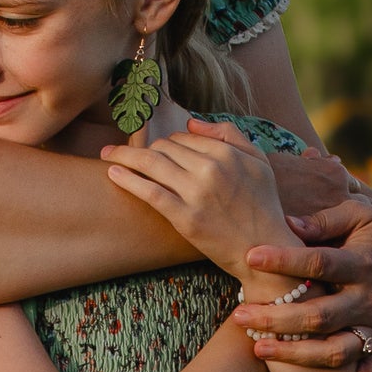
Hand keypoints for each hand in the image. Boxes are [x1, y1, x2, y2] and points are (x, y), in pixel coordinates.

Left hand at [104, 121, 292, 284]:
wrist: (264, 249)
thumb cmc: (263, 205)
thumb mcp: (258, 161)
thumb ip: (229, 134)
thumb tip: (191, 122)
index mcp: (226, 154)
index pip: (183, 137)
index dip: (168, 142)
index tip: (157, 150)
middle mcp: (210, 169)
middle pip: (164, 148)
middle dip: (145, 150)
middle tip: (126, 154)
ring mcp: (196, 194)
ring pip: (151, 164)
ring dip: (124, 156)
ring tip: (107, 155)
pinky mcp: (185, 218)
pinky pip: (150, 192)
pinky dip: (128, 180)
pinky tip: (113, 173)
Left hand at [234, 186, 371, 371]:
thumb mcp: (361, 215)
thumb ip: (324, 220)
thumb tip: (285, 225)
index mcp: (364, 263)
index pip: (320, 264)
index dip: (285, 261)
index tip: (251, 257)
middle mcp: (370, 300)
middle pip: (320, 317)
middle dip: (278, 319)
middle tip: (239, 316)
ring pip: (337, 352)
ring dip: (298, 356)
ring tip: (259, 349)